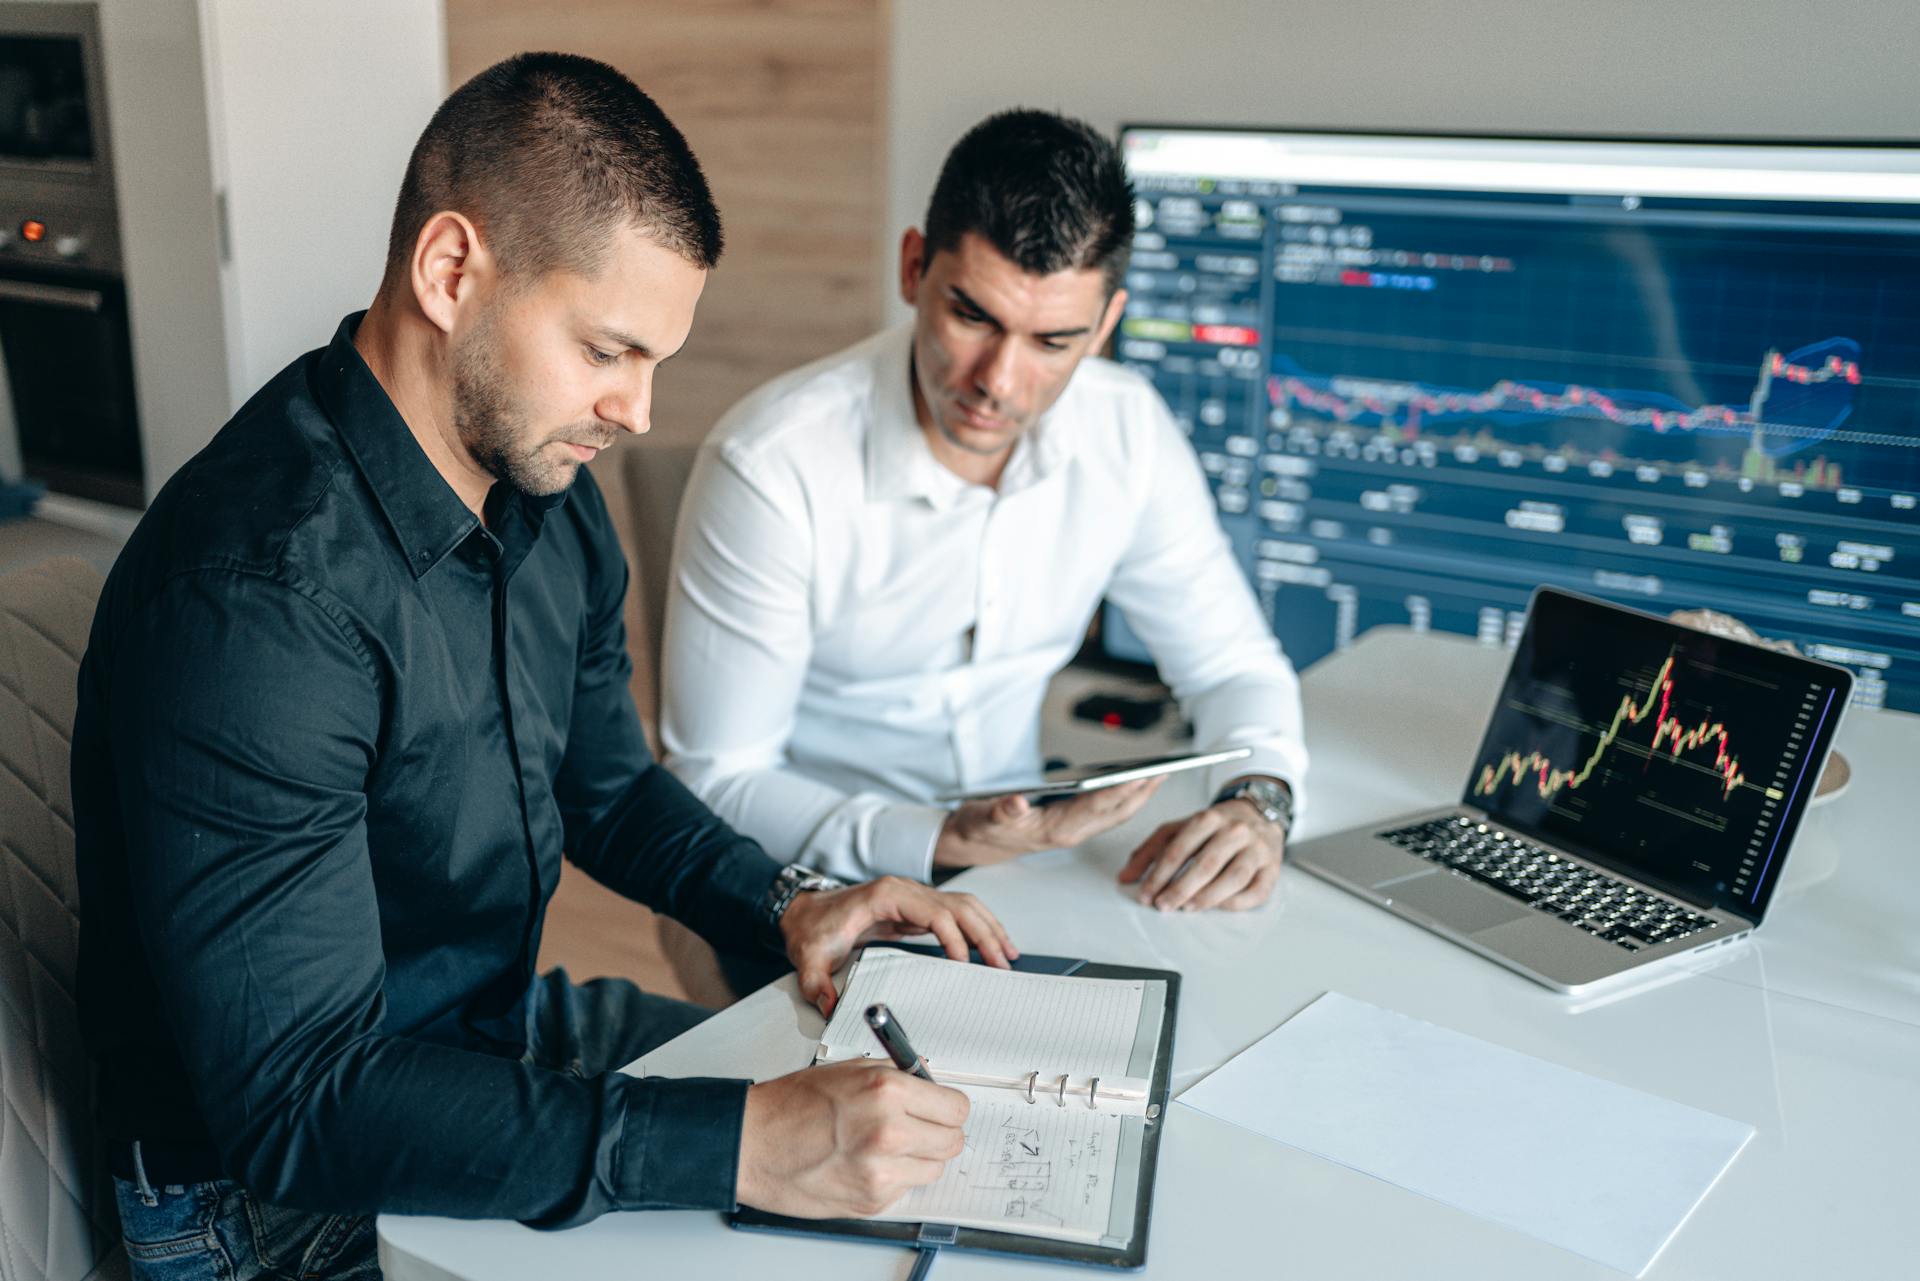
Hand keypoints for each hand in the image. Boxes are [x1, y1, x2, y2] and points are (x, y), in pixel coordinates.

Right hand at [737, 1059, 968, 1217]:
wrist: (753, 1144)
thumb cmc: (790, 1105)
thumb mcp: (847, 1070)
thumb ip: (894, 1075)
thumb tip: (928, 1082)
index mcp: (887, 1091)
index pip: (956, 1108)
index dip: (949, 1108)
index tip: (941, 1109)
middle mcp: (890, 1132)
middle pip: (953, 1142)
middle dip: (940, 1133)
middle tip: (919, 1127)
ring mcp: (882, 1171)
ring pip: (934, 1169)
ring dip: (919, 1158)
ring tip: (885, 1146)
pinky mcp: (872, 1200)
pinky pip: (905, 1189)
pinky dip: (893, 1178)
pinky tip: (865, 1163)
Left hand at [780, 877, 1017, 1015]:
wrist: (804, 910)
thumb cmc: (811, 929)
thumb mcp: (809, 958)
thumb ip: (817, 983)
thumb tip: (830, 1006)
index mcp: (885, 896)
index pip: (934, 912)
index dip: (954, 938)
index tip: (964, 965)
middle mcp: (905, 890)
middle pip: (958, 906)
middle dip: (984, 934)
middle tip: (1002, 963)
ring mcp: (913, 896)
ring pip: (963, 905)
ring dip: (988, 927)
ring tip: (1007, 954)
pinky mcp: (916, 908)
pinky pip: (955, 912)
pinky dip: (977, 925)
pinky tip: (990, 943)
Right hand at [933, 776, 1162, 869]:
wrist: (975, 845)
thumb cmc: (981, 827)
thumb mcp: (984, 817)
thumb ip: (1001, 811)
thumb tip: (1016, 802)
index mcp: (1054, 829)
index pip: (1095, 807)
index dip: (1120, 791)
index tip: (1142, 777)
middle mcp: (1068, 833)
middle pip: (1113, 813)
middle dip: (1140, 794)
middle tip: (1163, 772)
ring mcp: (1071, 832)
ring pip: (1113, 816)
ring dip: (1137, 798)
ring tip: (1156, 777)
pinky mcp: (1070, 827)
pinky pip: (1105, 816)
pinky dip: (1122, 801)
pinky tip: (1131, 788)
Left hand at [1118, 798, 1283, 911]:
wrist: (1259, 815)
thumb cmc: (1217, 826)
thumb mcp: (1181, 828)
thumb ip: (1151, 850)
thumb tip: (1125, 877)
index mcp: (1208, 818)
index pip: (1179, 848)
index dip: (1159, 875)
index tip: (1146, 894)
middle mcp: (1235, 831)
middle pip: (1206, 864)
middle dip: (1181, 889)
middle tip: (1164, 905)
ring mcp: (1257, 849)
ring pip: (1234, 877)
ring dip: (1208, 896)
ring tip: (1188, 908)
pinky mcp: (1272, 868)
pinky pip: (1256, 890)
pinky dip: (1236, 902)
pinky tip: (1218, 907)